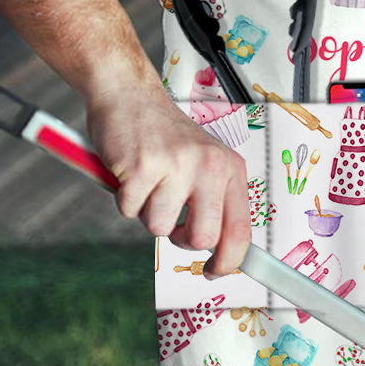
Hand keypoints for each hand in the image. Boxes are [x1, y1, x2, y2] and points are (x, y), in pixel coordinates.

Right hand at [86, 86, 250, 278]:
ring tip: (149, 183)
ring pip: (160, 228)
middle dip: (181, 239)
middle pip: (202, 238)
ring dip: (147, 213)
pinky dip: (124, 199)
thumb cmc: (164, 136)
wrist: (129, 94)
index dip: (230, 261)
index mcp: (230, 168)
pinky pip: (129, 211)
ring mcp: (176, 165)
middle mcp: (209, 166)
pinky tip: (130, 173)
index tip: (216, 272)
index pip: (240, 229)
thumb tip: (222, 253)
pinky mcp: (142, 167)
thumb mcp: (204, 163)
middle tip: (171, 219)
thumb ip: (214, 202)